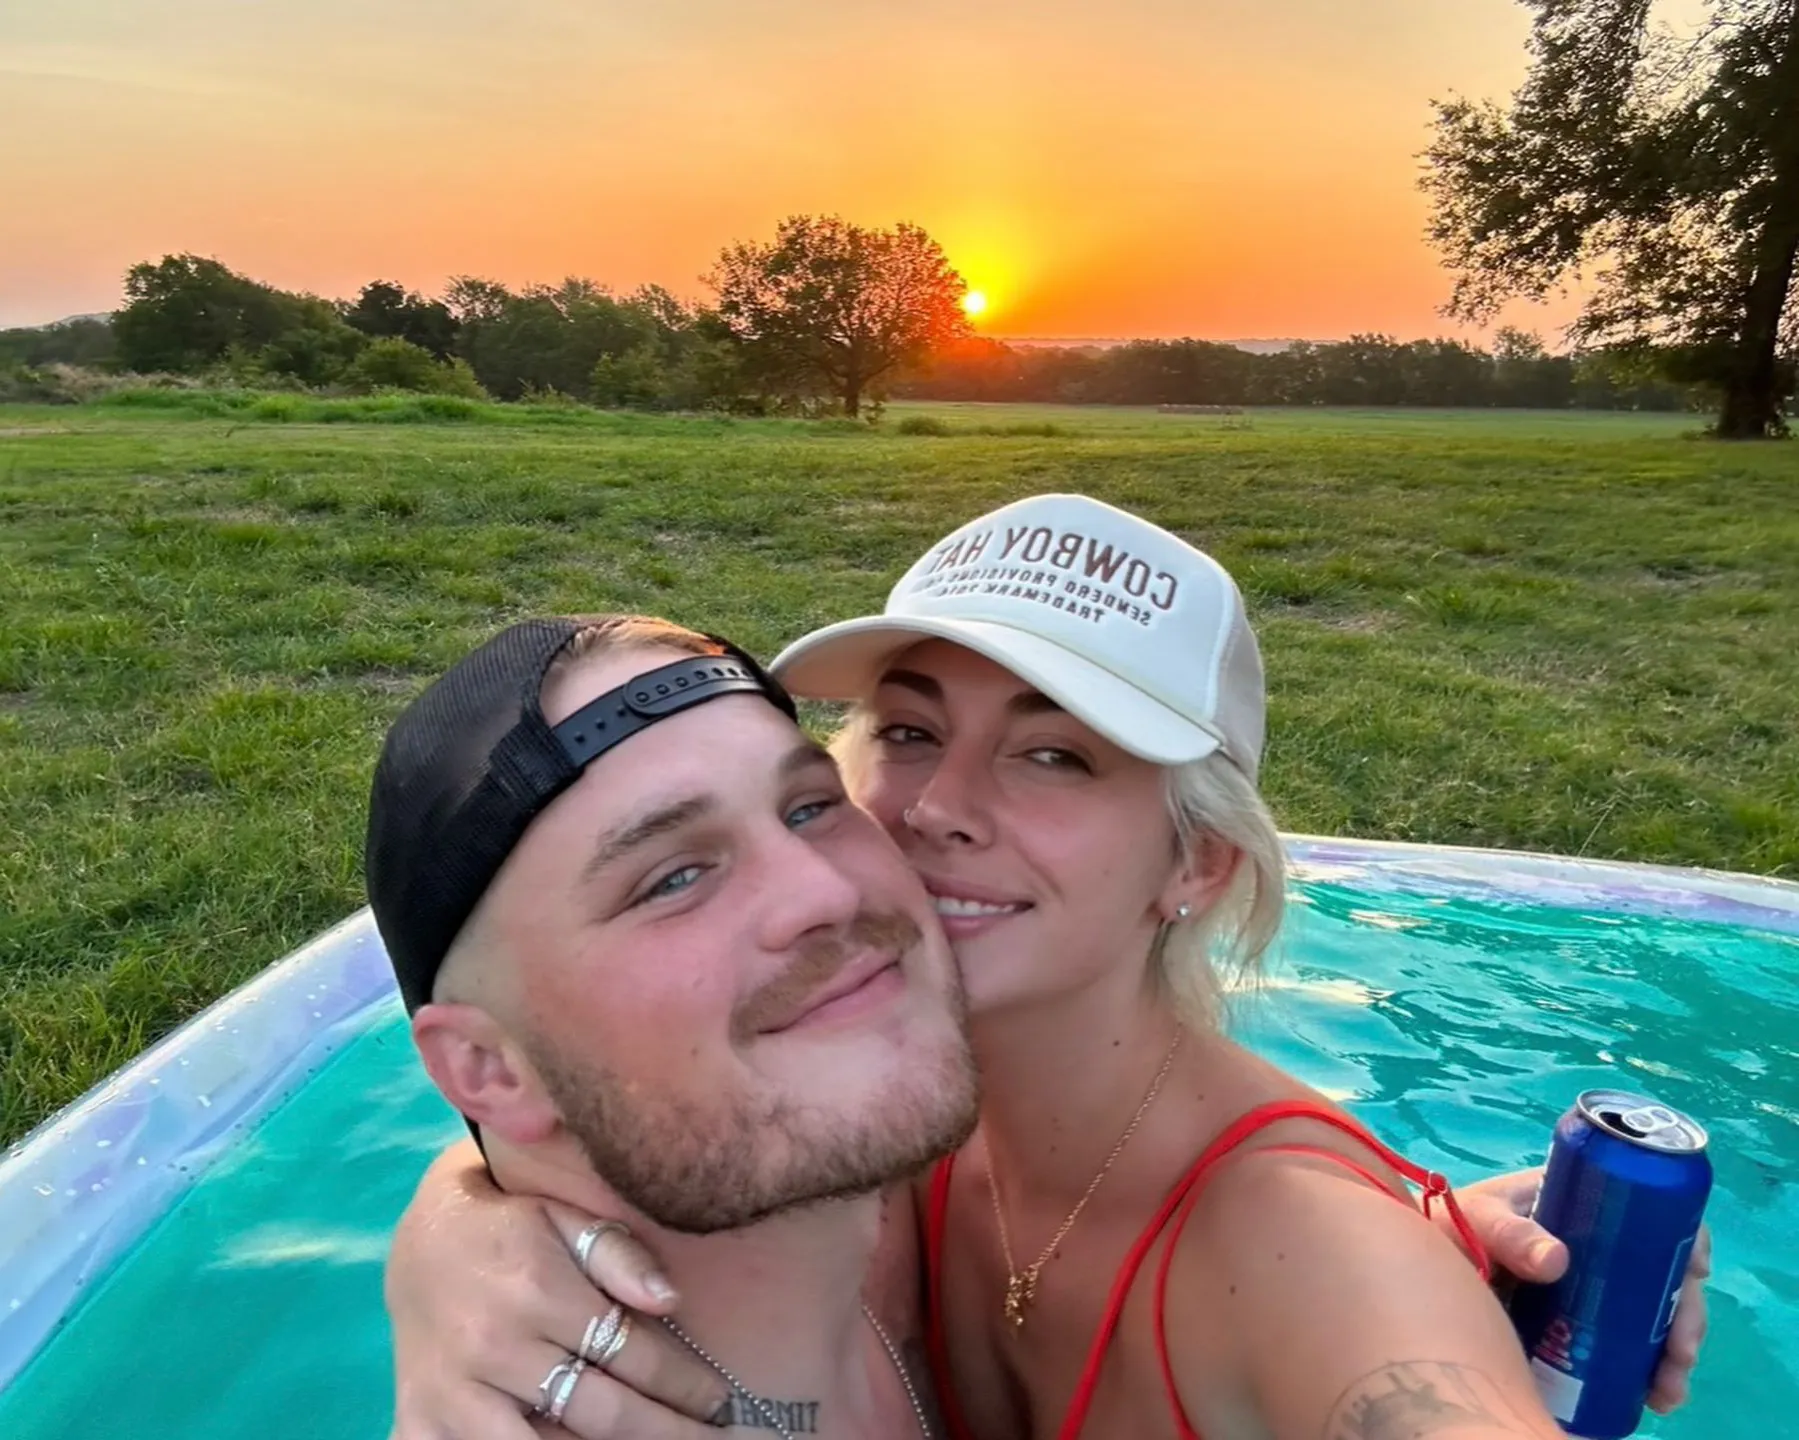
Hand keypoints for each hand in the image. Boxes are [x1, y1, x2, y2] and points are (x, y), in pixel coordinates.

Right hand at [385, 1142, 731, 1438]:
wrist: (419, 1240)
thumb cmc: (510, 1227)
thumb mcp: (563, 1217)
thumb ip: (618, 1254)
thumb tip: (671, 1299)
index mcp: (537, 1291)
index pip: (630, 1351)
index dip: (683, 1382)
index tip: (720, 1401)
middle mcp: (493, 1346)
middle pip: (600, 1412)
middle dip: (666, 1430)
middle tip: (711, 1439)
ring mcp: (452, 1392)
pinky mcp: (420, 1420)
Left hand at [1452, 1166, 1711, 1413]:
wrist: (1415, 1274)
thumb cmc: (1447, 1228)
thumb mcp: (1475, 1218)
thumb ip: (1508, 1232)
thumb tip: (1558, 1260)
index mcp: (1579, 1204)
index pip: (1648, 1210)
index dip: (1681, 1237)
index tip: (1694, 1271)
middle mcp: (1595, 1248)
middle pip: (1660, 1276)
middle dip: (1684, 1315)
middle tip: (1680, 1352)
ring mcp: (1589, 1291)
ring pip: (1651, 1318)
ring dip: (1672, 1352)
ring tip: (1666, 1389)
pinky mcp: (1578, 1330)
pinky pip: (1627, 1349)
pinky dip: (1648, 1373)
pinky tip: (1652, 1398)